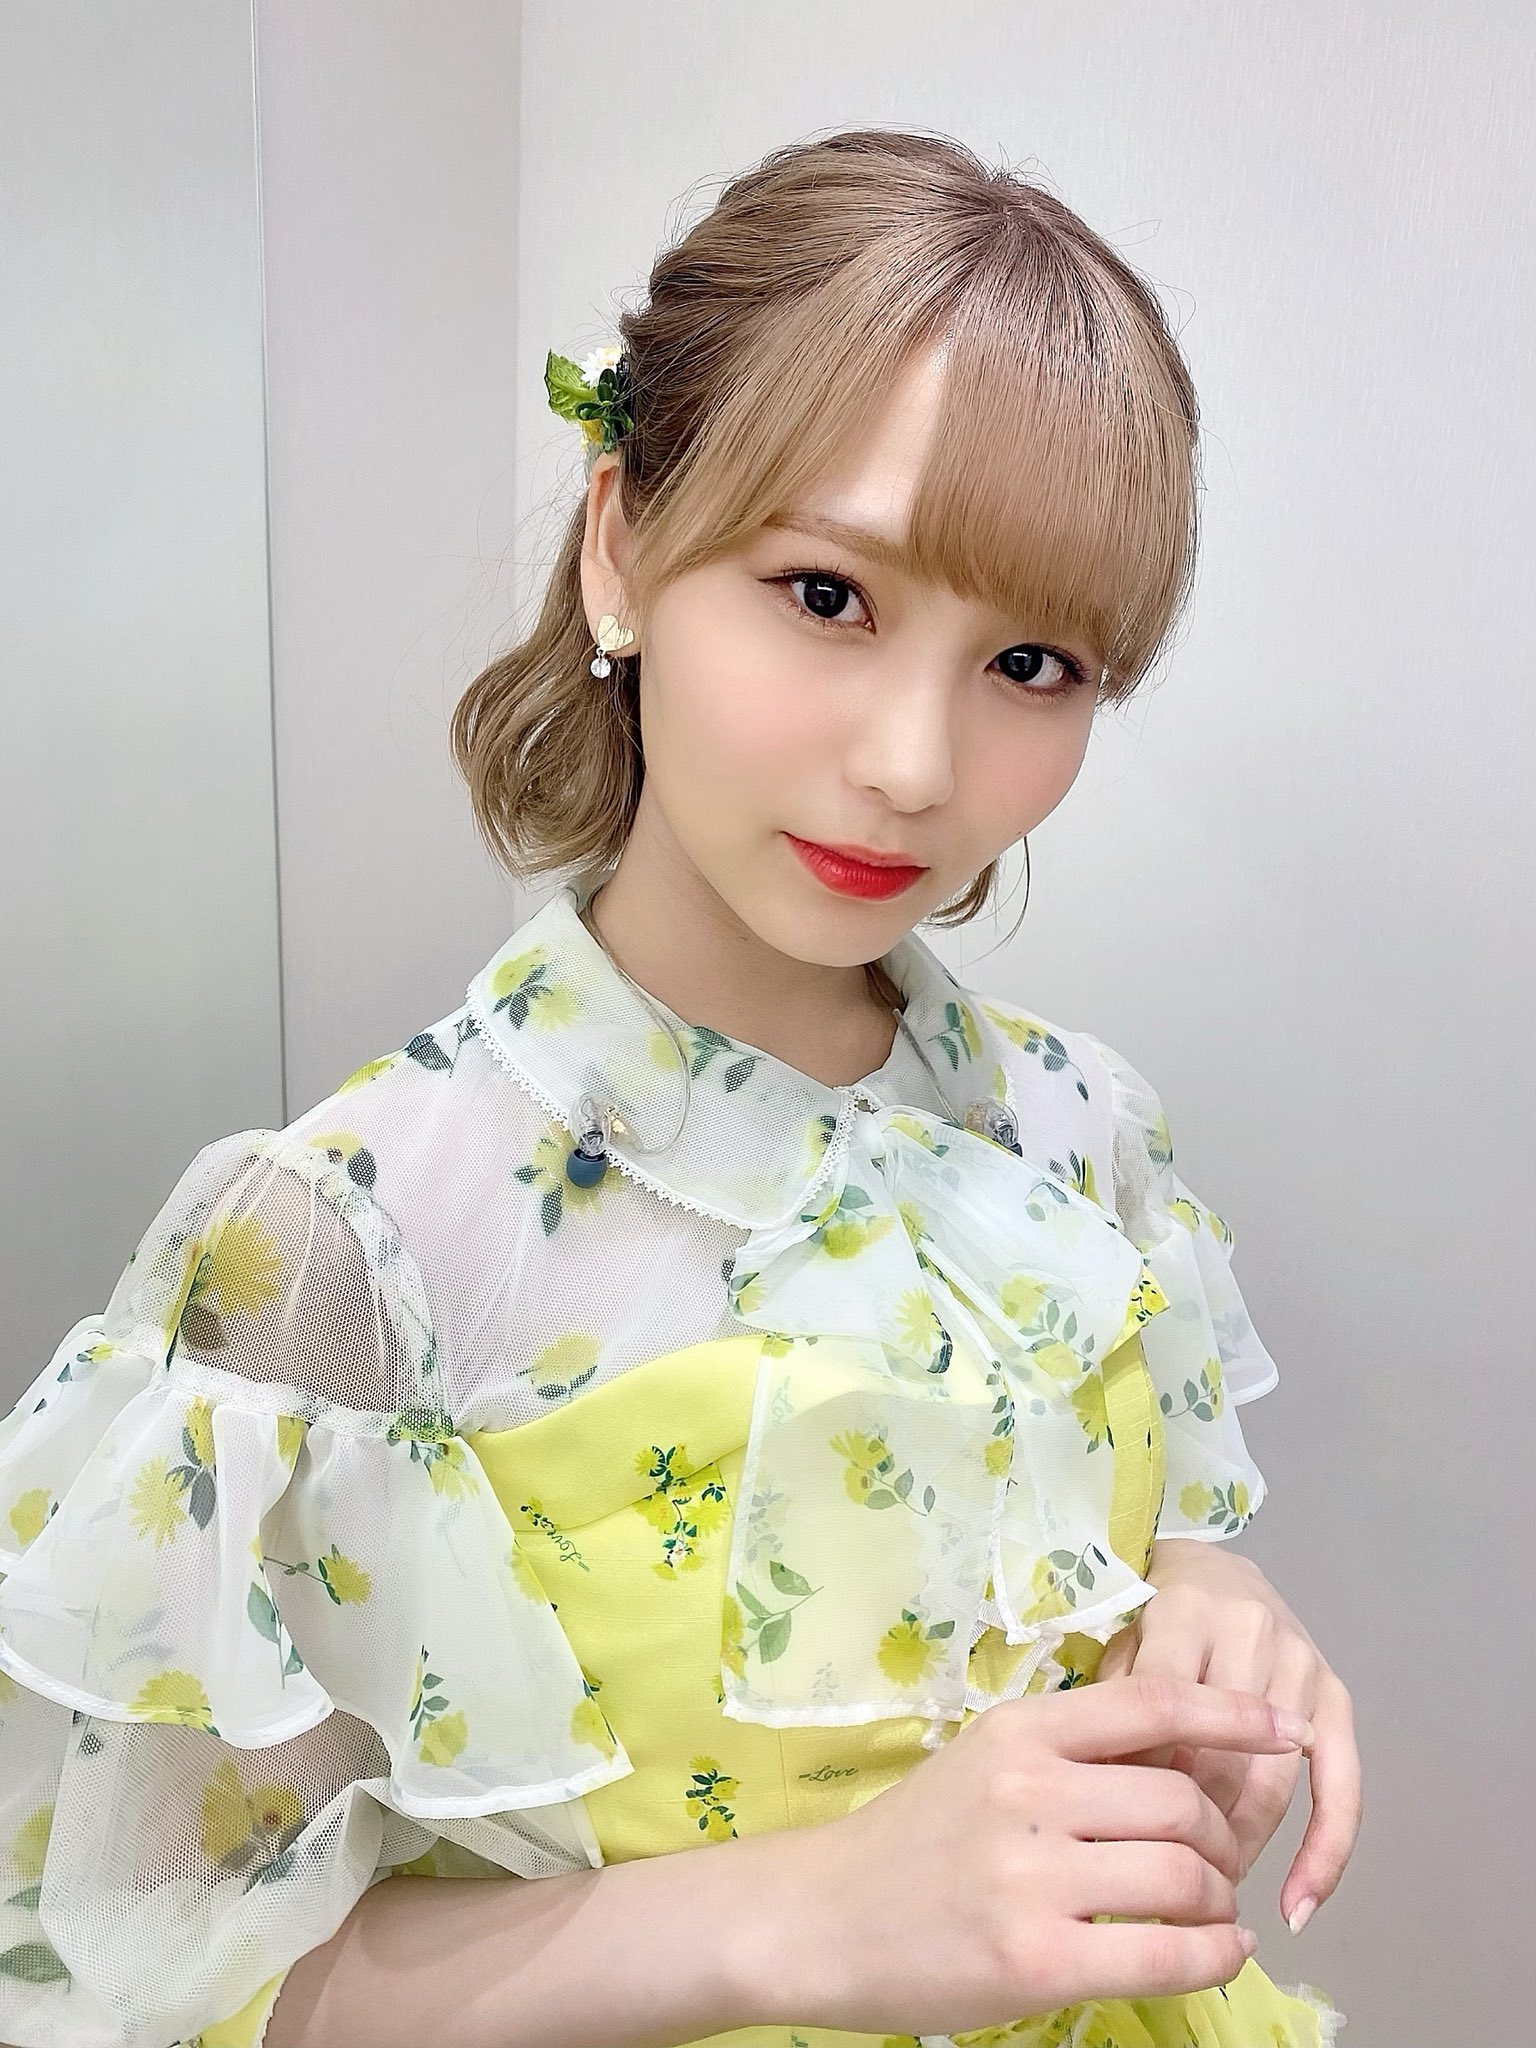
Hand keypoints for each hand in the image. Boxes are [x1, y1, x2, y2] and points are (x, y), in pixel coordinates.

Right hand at [736, 1674, 1310, 2037]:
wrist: (824, 1916)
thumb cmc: (911, 1839)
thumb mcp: (985, 1762)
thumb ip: (1068, 1756)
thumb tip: (1181, 1764)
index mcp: (1023, 1731)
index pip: (1154, 1704)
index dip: (1234, 1715)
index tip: (1286, 1728)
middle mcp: (1031, 1790)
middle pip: (1183, 1799)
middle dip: (1224, 1835)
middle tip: (1222, 1862)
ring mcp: (1034, 1876)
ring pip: (1183, 1874)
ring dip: (1220, 1898)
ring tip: (1215, 1912)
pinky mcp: (1038, 1956)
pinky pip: (1165, 1951)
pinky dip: (1212, 1955)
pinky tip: (1218, 1953)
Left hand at [1095, 1538, 1360, 1931]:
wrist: (1208, 1567)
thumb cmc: (1146, 1619)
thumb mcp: (1114, 1646)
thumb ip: (1112, 1712)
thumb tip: (1108, 1809)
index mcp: (1185, 1613)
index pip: (1163, 1718)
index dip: (1142, 1789)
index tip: (1120, 1849)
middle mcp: (1252, 1632)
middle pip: (1222, 1759)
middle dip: (1194, 1835)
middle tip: (1164, 1888)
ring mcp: (1303, 1663)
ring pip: (1275, 1782)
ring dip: (1245, 1849)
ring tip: (1210, 1897)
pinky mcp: (1336, 1694)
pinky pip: (1342, 1786)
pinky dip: (1325, 1854)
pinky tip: (1299, 1908)